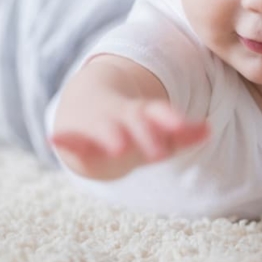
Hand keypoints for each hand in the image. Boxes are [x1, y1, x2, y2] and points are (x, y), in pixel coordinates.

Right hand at [50, 100, 209, 180]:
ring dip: (112, 137)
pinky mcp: (74, 136)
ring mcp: (97, 125)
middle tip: (159, 153)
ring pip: (106, 131)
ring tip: (118, 147)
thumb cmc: (128, 128)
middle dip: (146, 136)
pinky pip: (69, 139)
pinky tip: (53, 140)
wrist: (84, 107)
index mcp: (142, 114)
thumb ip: (180, 134)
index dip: (171, 120)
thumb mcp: (154, 130)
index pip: (159, 113)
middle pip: (136, 124)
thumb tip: (208, 130)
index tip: (183, 126)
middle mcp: (121, 117)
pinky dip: (63, 139)